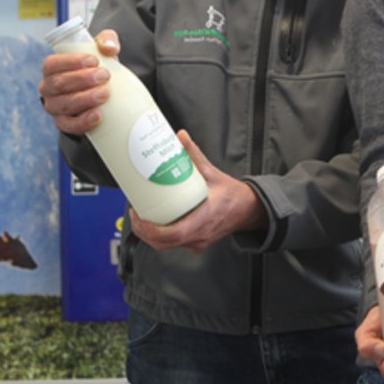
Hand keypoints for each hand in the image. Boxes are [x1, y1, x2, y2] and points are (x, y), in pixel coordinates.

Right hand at [38, 30, 120, 134]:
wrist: (104, 93)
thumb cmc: (98, 67)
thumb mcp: (102, 50)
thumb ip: (107, 40)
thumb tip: (108, 48)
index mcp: (51, 69)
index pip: (51, 65)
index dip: (70, 62)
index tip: (94, 61)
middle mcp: (48, 88)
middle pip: (59, 84)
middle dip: (82, 79)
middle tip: (104, 76)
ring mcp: (54, 107)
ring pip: (64, 104)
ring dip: (85, 99)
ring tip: (105, 93)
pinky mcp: (64, 123)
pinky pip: (69, 125)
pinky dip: (83, 122)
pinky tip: (98, 116)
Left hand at [130, 130, 267, 252]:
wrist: (248, 210)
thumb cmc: (233, 195)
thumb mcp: (212, 172)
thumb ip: (194, 155)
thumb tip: (180, 137)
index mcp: (204, 217)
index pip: (173, 233)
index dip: (151, 228)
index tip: (139, 215)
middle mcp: (200, 233)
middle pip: (163, 243)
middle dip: (143, 231)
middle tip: (135, 214)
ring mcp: (198, 241)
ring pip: (166, 246)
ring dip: (150, 235)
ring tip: (140, 217)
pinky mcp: (196, 243)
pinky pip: (174, 244)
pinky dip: (161, 236)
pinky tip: (155, 222)